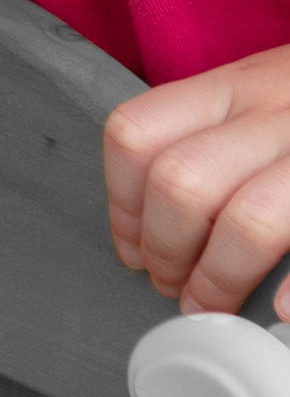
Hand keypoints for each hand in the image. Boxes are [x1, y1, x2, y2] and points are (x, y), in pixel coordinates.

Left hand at [104, 44, 289, 318]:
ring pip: (250, 219)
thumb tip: (148, 223)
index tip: (132, 247)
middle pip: (182, 182)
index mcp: (237, 85)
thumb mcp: (269, 92)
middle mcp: (278, 110)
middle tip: (173, 285)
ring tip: (214, 306)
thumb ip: (216, 137)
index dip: (122, 202)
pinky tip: (283, 311)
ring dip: (221, 277)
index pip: (139, 132)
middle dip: (166, 249)